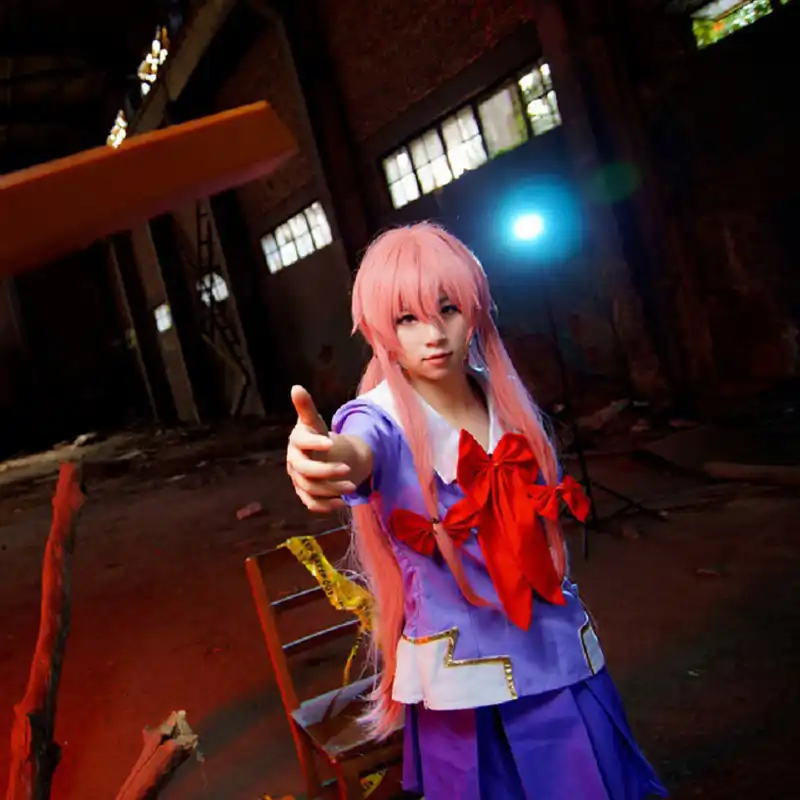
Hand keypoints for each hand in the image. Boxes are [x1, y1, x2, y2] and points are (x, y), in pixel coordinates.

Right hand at [286, 385, 354, 512]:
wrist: (317, 456)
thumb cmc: (315, 436)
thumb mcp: (314, 422)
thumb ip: (306, 407)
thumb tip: (296, 387)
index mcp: (296, 442)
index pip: (301, 443)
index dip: (314, 443)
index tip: (331, 442)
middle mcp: (294, 462)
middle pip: (305, 471)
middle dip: (326, 471)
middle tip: (347, 469)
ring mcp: (298, 480)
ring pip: (311, 489)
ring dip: (331, 489)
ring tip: (352, 487)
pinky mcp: (305, 494)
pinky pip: (312, 504)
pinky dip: (327, 506)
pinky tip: (343, 503)